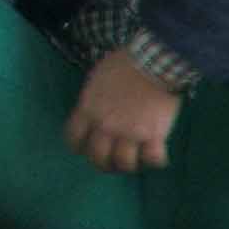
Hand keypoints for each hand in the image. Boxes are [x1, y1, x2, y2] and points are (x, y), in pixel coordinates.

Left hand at [63, 47, 181, 172]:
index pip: (73, 137)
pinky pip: (153, 159)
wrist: (153, 62)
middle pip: (98, 158)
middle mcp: (106, 126)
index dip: (78, 146)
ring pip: (124, 164)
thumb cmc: (123, 64)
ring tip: (134, 160)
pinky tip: (155, 154)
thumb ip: (92, 99)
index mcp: (88, 110)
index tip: (84, 148)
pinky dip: (155, 160)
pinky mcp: (154, 136)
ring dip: (128, 165)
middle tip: (110, 162)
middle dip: (102, 163)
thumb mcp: (96, 79)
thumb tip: (92, 110)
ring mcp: (130, 133)